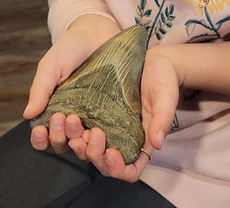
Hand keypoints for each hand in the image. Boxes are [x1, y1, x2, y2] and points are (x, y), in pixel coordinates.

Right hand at [23, 16, 119, 153]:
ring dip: (81, 142)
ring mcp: (96, 119)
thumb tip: (27, 115)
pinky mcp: (117, 115)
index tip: (40, 130)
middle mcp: (75, 119)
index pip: (45, 136)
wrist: (99, 32)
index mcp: (55, 110)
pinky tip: (100, 131)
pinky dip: (105, 140)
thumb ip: (40, 89)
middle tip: (63, 117)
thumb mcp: (51, 66)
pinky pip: (111, 136)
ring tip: (81, 125)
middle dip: (59, 136)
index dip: (40, 139)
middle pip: (64, 143)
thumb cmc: (71, 48)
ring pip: (86, 145)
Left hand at [65, 46, 181, 180]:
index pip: (130, 171)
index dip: (118, 169)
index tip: (111, 152)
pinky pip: (78, 130)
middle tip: (90, 134)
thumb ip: (163, 118)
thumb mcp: (166, 96)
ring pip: (86, 149)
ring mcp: (105, 129)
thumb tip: (156, 143)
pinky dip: (68, 130)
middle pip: (103, 164)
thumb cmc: (163, 80)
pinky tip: (63, 116)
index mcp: (140, 143)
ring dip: (77, 143)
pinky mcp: (92, 115)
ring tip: (72, 121)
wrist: (151, 60)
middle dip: (93, 154)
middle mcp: (120, 141)